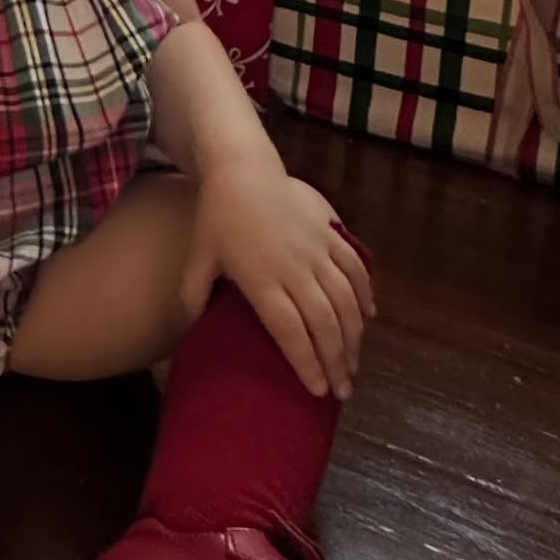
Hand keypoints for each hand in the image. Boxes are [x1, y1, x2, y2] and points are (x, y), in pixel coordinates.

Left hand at [179, 163, 375, 399]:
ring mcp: (317, 249)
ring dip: (354, 336)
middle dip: (337, 361)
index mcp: (262, 279)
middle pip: (324, 322)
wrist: (241, 167)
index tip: (316, 390)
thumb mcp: (199, 256)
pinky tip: (368, 318)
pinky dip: (365, 294)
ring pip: (346, 300)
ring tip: (354, 365)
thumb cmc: (217, 215)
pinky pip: (355, 268)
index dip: (306, 362)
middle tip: (342, 391)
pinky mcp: (329, 232)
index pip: (290, 331)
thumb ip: (194, 294)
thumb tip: (191, 328)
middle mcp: (295, 268)